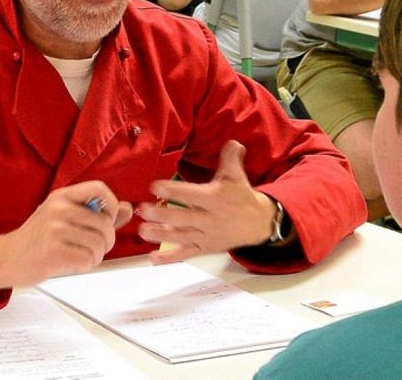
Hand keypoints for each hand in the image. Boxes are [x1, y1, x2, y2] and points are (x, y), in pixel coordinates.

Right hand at [0, 181, 132, 292]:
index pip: (99, 189)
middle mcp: (58, 209)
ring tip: (83, 256)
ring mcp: (55, 230)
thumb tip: (127, 208)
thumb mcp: (64, 217)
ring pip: (99, 243)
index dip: (111, 205)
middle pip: (104, 223)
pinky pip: (88, 259)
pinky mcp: (53, 252)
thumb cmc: (38, 238)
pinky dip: (87, 265)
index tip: (107, 219)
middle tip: (95, 247)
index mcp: (61, 197)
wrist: (8, 257)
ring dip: (96, 256)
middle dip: (107, 240)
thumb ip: (96, 213)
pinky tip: (74, 263)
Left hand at [136, 140, 277, 263]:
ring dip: (161, 235)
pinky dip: (170, 258)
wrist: (258, 224)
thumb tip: (233, 141)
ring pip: (181, 237)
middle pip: (183, 218)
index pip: (191, 194)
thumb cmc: (241, 197)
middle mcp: (210, 219)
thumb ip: (231, 158)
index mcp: (214, 199)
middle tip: (143, 210)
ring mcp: (206, 236)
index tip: (155, 186)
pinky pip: (186, 254)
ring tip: (143, 231)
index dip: (173, 190)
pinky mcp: (204, 248)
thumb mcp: (236, 176)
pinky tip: (153, 259)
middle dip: (162, 215)